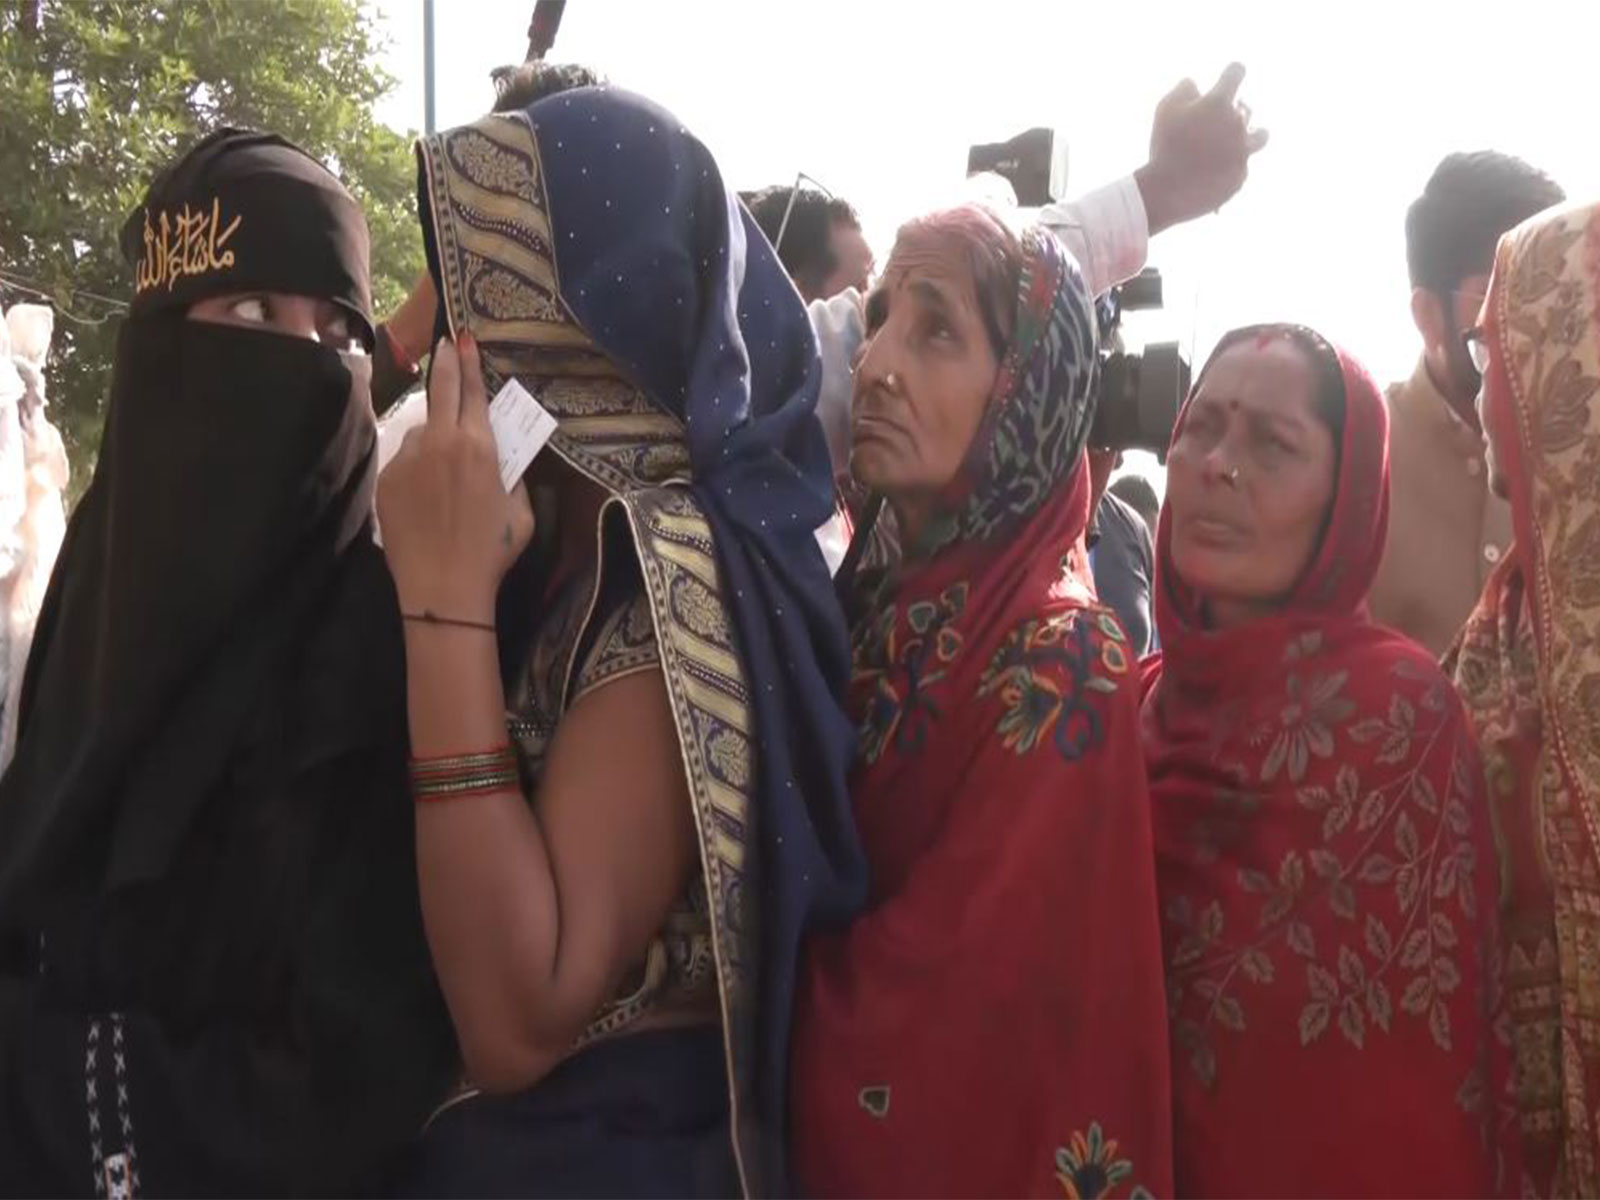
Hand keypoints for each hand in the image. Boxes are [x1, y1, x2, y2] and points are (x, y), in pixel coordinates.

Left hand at [377, 332, 533, 622]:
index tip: (464, 338)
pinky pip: (405, 461)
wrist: (443, 588)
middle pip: (440, 388)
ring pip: (422, 432)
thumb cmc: (491, 551)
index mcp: (479, 446)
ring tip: (444, 472)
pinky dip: (417, 468)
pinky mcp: (387, 480)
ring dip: (433, 437)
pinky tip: (427, 498)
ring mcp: (408, 459)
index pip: (472, 390)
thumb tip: (504, 459)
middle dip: (445, 362)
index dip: (470, 361)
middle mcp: (440, 442)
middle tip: (446, 343)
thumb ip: (512, 476)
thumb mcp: (521, 511)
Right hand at [1135, 63, 1268, 234]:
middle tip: (1217, 121)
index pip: (1235, 73)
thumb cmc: (1165, 145)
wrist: (1169, 191)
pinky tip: (1212, 174)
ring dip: (1254, 134)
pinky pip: (1241, 168)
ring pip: (1260, 136)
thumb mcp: (1165, 109)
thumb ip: (1183, 89)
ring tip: (1242, 140)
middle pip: (1247, 109)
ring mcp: (1242, 152)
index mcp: (1219, 103)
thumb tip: (1195, 84)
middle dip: (1233, 112)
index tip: (1230, 75)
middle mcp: (1237, 124)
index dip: (1232, 72)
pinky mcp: (1240, 176)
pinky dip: (1230, 168)